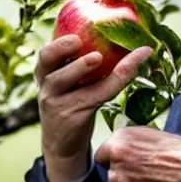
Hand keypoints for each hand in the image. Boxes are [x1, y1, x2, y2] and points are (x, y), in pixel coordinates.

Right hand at [35, 35, 152, 181]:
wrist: (64, 147)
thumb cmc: (72, 104)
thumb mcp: (68, 83)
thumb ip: (80, 62)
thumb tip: (121, 34)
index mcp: (46, 71)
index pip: (46, 53)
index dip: (58, 42)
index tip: (75, 35)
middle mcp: (46, 85)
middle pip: (46, 62)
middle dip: (60, 49)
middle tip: (77, 41)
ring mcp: (55, 102)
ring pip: (64, 80)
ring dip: (81, 66)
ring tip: (97, 57)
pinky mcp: (71, 116)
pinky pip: (96, 95)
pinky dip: (117, 80)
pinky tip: (134, 67)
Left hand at [95, 126, 180, 181]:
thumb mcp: (155, 135)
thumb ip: (133, 141)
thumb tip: (126, 146)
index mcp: (122, 141)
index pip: (103, 152)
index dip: (114, 155)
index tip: (122, 157)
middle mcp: (118, 162)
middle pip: (111, 169)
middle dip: (124, 169)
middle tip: (145, 167)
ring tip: (154, 178)